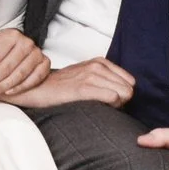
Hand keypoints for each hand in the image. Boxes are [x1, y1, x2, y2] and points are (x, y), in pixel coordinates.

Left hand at [0, 28, 48, 100]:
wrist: (14, 50)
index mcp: (11, 35)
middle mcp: (27, 43)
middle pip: (6, 67)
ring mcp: (38, 54)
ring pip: (19, 75)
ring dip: (2, 87)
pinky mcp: (45, 64)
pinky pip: (34, 79)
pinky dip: (21, 87)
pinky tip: (8, 93)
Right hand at [7, 57, 135, 109]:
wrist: (38, 88)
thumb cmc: (62, 86)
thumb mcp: (85, 75)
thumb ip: (104, 79)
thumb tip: (124, 93)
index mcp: (99, 62)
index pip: (130, 81)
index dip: (123, 93)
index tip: (113, 100)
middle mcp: (97, 66)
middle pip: (129, 89)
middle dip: (122, 100)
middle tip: (107, 105)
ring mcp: (90, 76)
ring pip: (124, 93)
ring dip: (117, 104)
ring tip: (101, 106)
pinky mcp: (83, 88)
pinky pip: (112, 97)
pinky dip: (110, 105)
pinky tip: (98, 107)